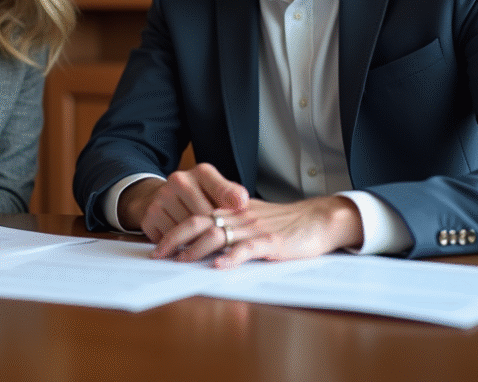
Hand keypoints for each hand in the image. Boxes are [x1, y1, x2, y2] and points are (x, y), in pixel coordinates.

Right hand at [119, 163, 247, 241]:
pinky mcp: (150, 214)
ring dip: (198, 241)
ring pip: (188, 230)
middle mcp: (179, 180)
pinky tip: (184, 242)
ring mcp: (162, 196)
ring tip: (203, 242)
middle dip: (215, 230)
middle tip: (224, 241)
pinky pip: (171, 238)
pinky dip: (179, 245)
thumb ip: (231, 195)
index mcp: (201, 172)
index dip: (232, 199)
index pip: (221, 188)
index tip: (242, 207)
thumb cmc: (197, 197)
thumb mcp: (216, 190)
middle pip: (205, 215)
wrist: (161, 197)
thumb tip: (242, 203)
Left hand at [154, 195, 364, 268]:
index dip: (175, 229)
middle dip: (175, 239)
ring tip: (181, 262)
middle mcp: (239, 217)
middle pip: (199, 222)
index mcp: (233, 211)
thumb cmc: (285, 223)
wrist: (318, 219)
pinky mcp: (271, 241)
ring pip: (218, 234)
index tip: (158, 245)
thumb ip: (231, 225)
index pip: (197, 214)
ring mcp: (254, 228)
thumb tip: (205, 239)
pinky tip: (219, 267)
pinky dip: (231, 258)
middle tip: (158, 255)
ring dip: (195, 249)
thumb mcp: (253, 219)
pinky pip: (247, 248)